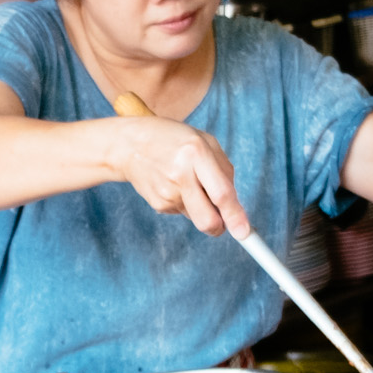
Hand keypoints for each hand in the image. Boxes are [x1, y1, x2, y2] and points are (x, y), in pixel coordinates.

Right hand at [105, 116, 251, 237]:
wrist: (128, 145)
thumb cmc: (173, 139)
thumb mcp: (204, 141)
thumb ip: (224, 171)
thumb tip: (234, 206)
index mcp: (196, 153)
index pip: (221, 193)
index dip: (235, 215)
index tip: (244, 232)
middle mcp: (181, 175)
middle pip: (207, 220)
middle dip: (220, 226)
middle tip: (224, 220)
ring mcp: (167, 193)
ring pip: (198, 216)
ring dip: (201, 206)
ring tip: (187, 180)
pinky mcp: (158, 204)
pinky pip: (184, 212)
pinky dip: (186, 202)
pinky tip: (174, 184)